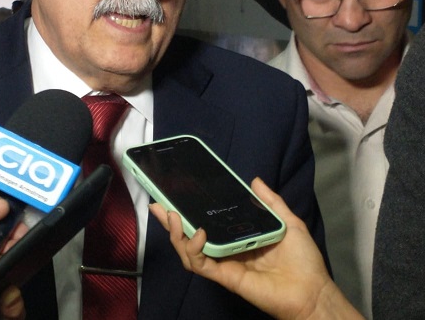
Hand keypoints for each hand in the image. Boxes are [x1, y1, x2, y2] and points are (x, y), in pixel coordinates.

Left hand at [0, 194, 25, 319]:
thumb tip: (8, 206)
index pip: (10, 229)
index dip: (18, 228)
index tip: (18, 232)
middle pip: (17, 255)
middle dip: (20, 255)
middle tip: (9, 257)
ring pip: (17, 284)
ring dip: (17, 285)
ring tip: (7, 289)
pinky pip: (10, 308)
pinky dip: (13, 307)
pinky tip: (5, 303)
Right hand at [149, 177, 362, 319]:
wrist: (313, 291)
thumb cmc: (303, 259)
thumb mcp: (287, 222)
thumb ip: (270, 202)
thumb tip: (254, 180)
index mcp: (237, 236)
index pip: (206, 222)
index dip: (189, 210)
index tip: (175, 195)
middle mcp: (226, 249)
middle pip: (190, 236)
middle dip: (170, 222)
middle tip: (158, 204)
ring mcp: (224, 264)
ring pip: (189, 251)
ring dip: (176, 234)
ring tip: (172, 216)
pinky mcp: (226, 277)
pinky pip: (201, 264)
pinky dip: (194, 249)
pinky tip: (198, 234)